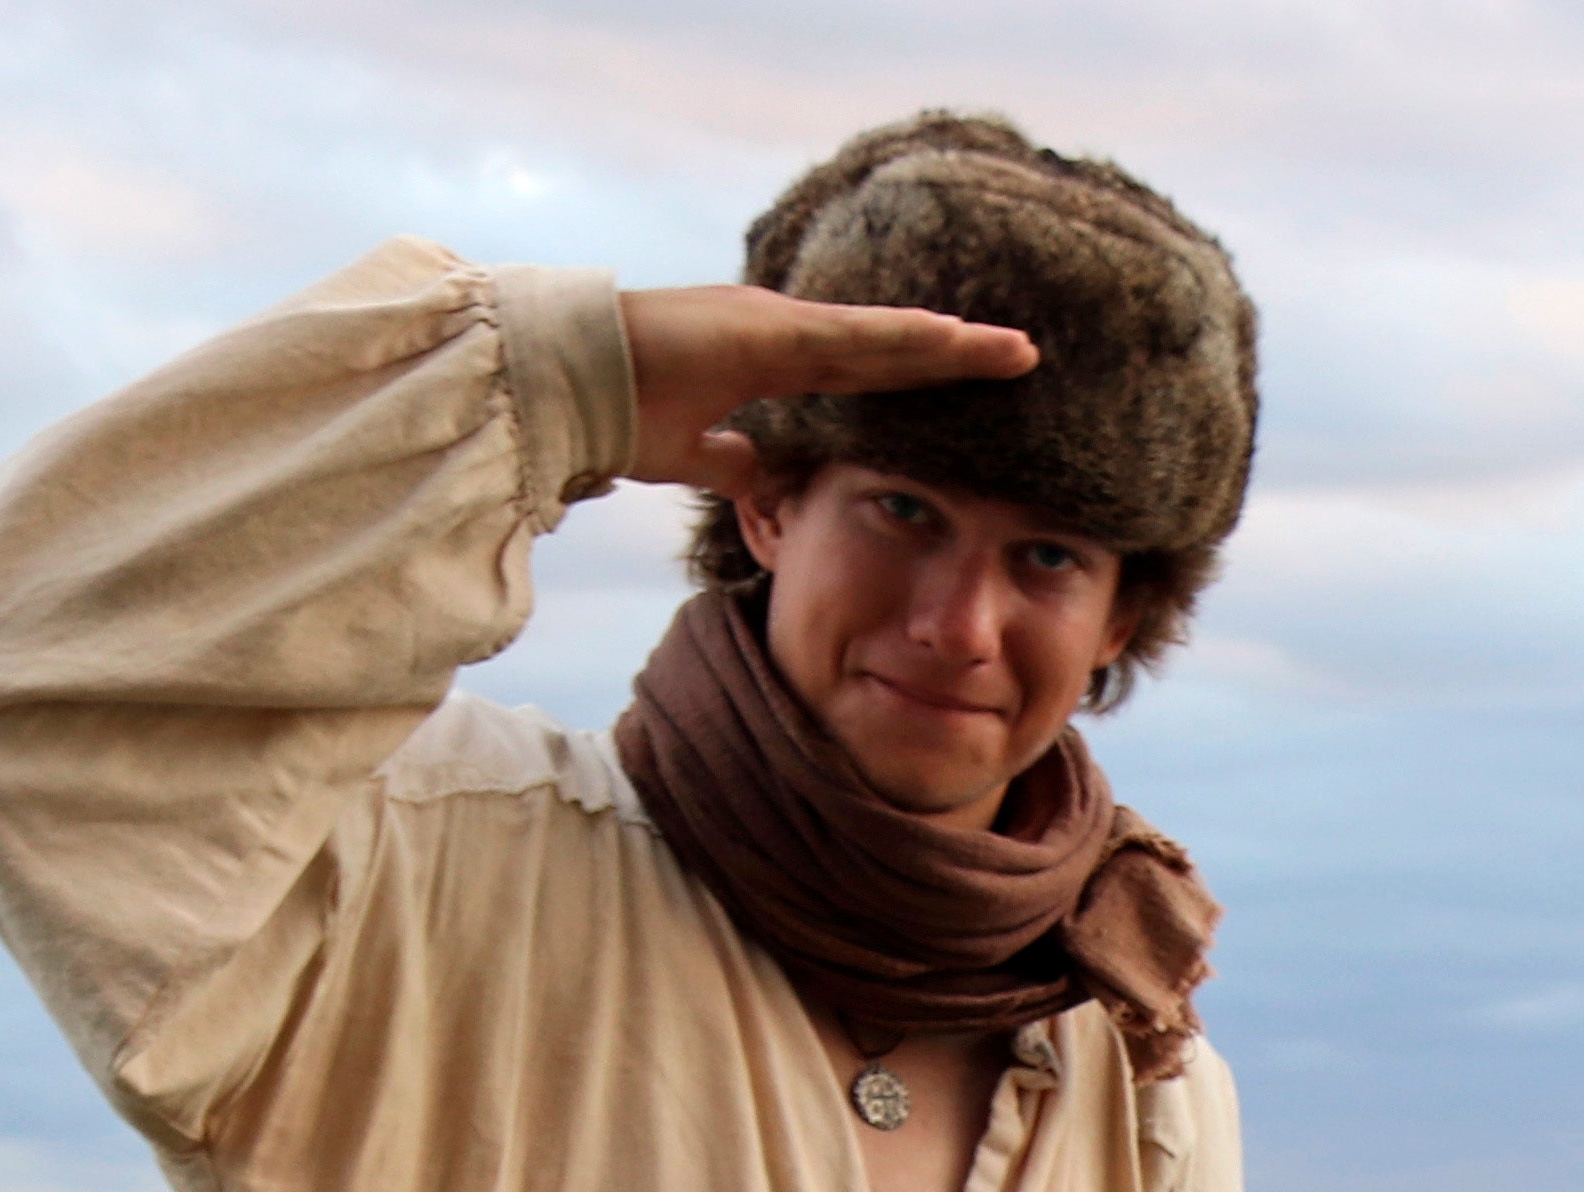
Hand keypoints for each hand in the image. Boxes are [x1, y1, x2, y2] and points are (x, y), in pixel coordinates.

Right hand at [613, 283, 1038, 497]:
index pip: (863, 375)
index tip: (970, 388)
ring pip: (885, 336)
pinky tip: (956, 341)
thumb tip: (761, 476)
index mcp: (767, 360)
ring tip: (1015, 350)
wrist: (563, 384)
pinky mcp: (768, 329)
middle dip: (955, 356)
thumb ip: (728, 458)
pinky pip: (854, 337)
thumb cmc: (611, 411)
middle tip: (1020, 356)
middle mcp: (782, 332)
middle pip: (890, 350)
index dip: (918, 381)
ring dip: (952, 343)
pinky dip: (907, 340)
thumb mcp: (688, 451)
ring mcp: (777, 324)